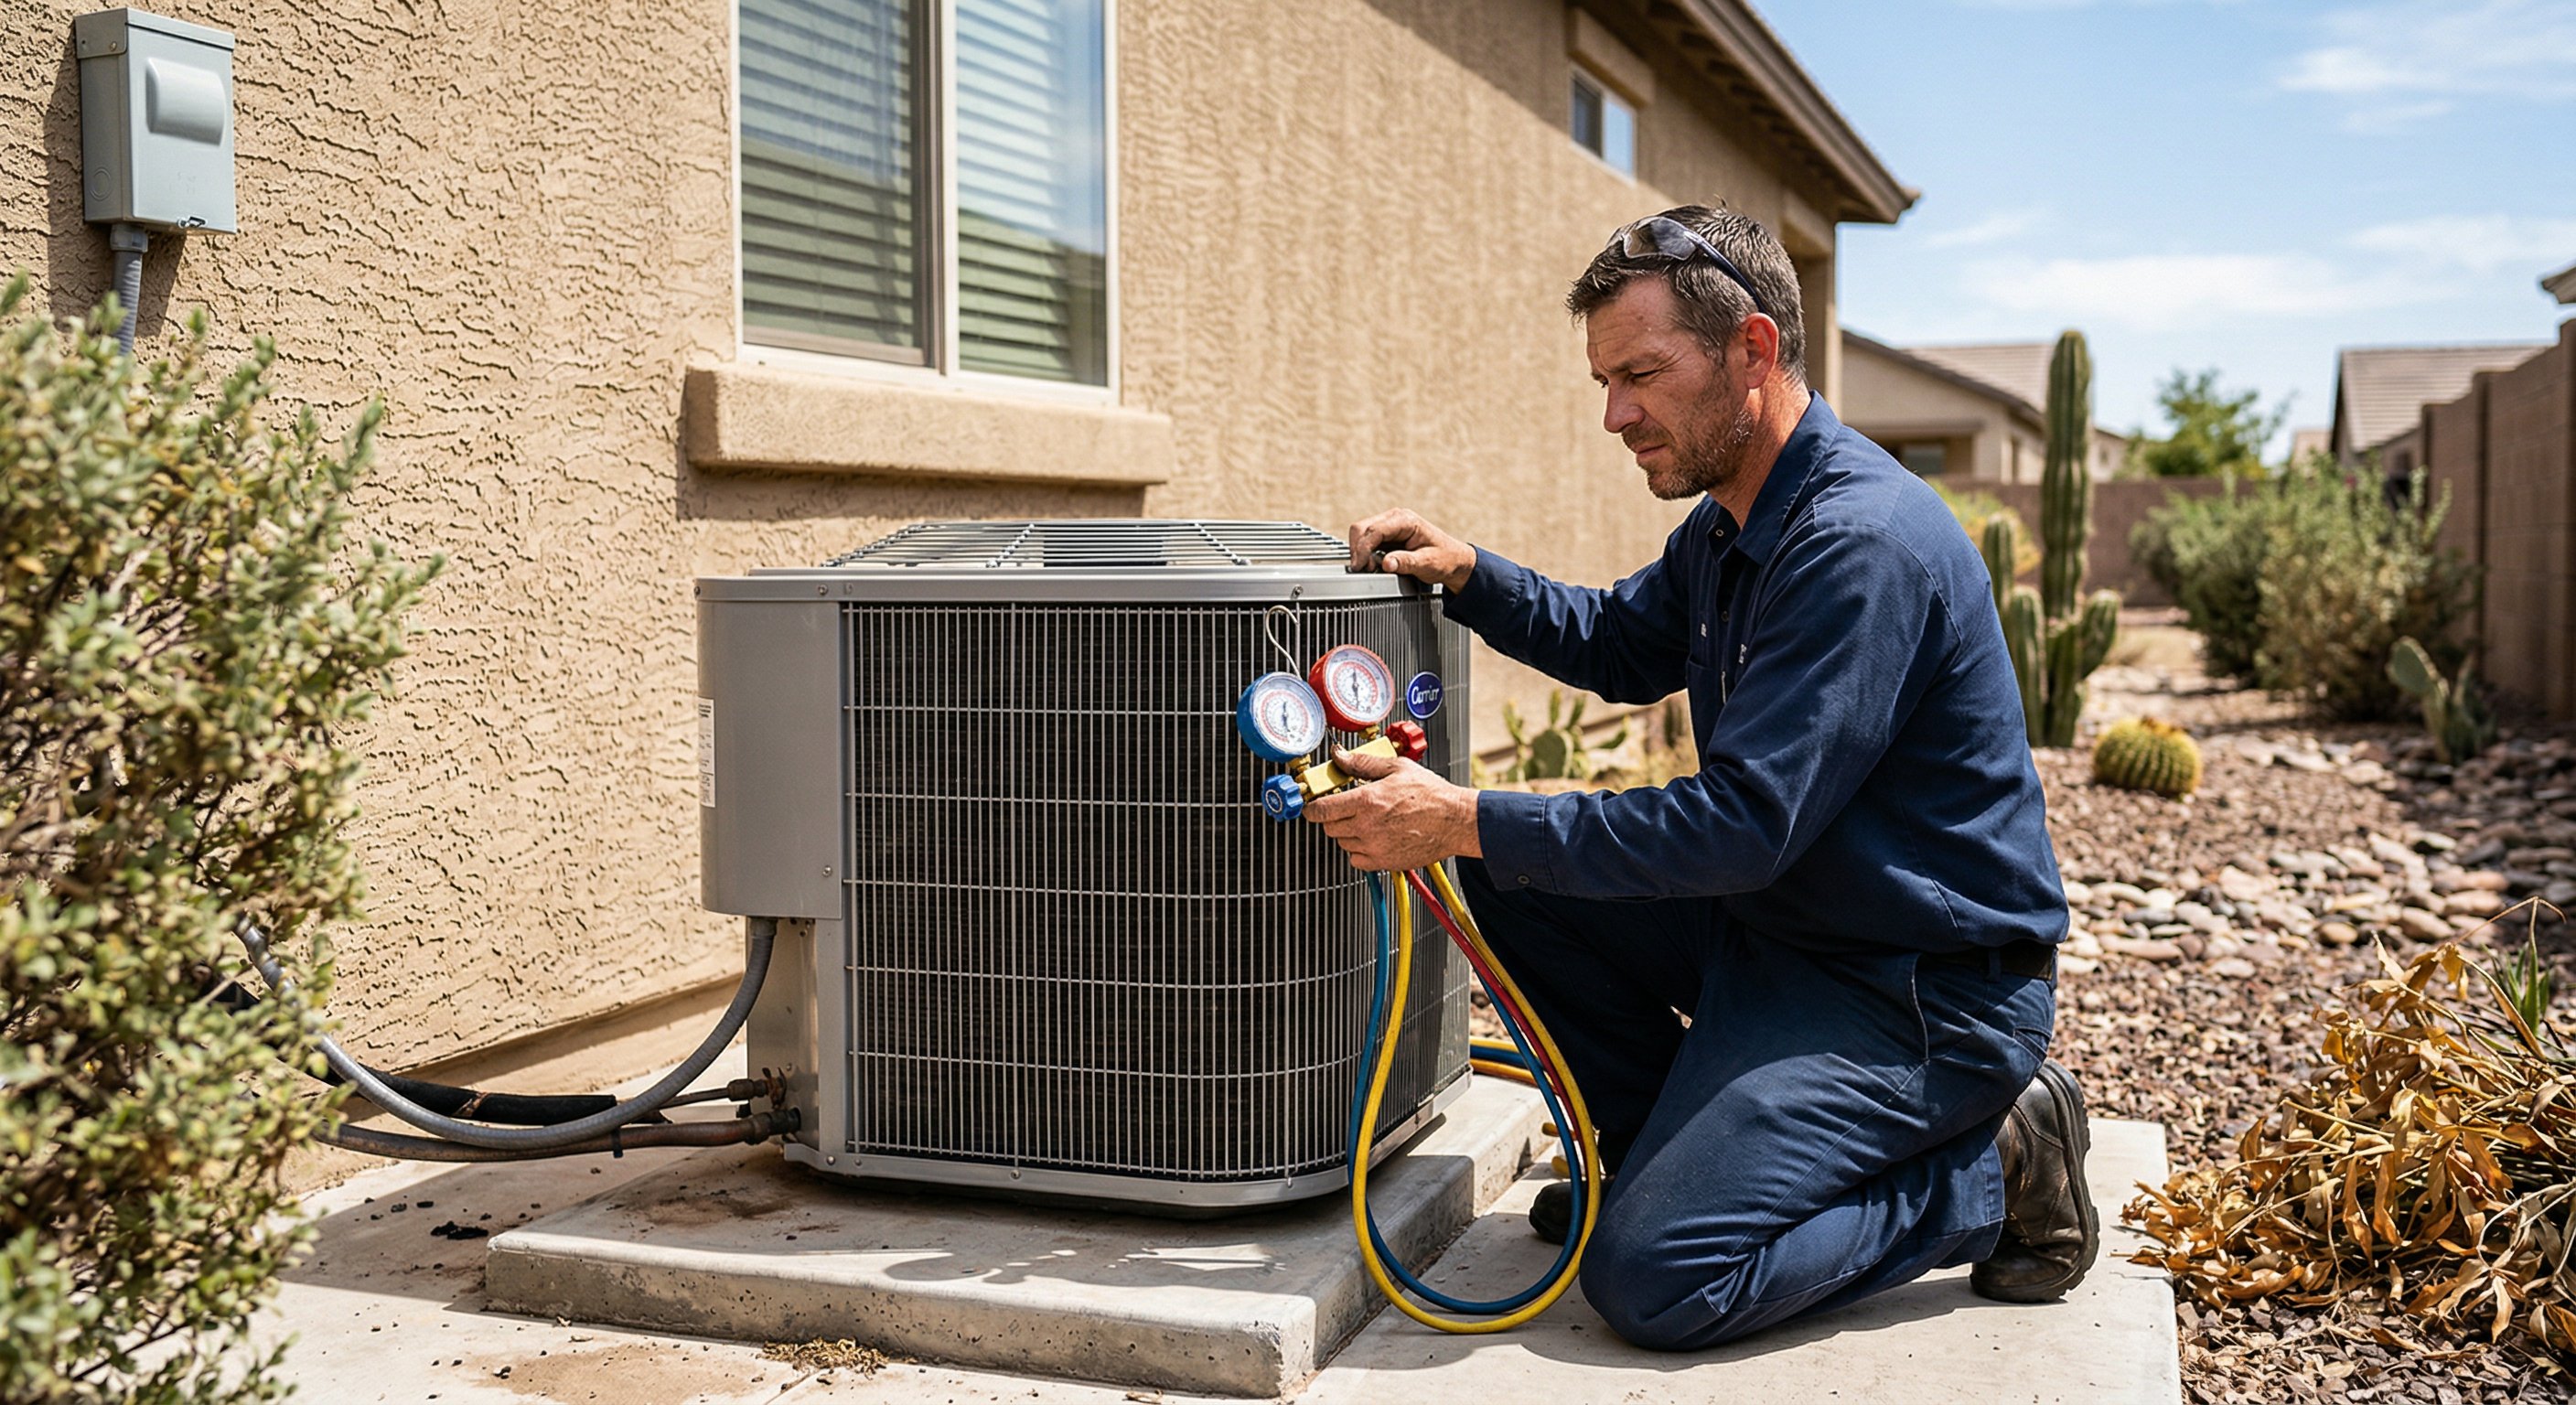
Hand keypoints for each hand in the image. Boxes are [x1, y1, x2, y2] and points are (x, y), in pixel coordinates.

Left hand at [1303, 746, 1481, 871]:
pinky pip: (1356, 860)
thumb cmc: (1432, 795)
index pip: (1321, 810)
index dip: (1313, 807)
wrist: (1455, 821)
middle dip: (1333, 816)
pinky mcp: (1384, 862)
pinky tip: (1373, 837)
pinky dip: (1359, 850)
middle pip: (1329, 827)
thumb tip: (1340, 757)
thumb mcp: (1397, 768)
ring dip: (1347, 832)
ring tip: (1367, 820)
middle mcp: (1367, 827)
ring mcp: (1375, 847)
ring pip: (1343, 843)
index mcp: (1367, 801)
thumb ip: (1363, 763)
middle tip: (1347, 808)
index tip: (1313, 806)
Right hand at [1348, 509, 1475, 591]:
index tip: (1360, 566)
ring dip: (1360, 552)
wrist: (1454, 560)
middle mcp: (1395, 519)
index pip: (1375, 530)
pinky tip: (1373, 565)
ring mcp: (1389, 526)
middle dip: (1357, 549)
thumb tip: (1386, 563)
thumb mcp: (1428, 563)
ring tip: (1369, 568)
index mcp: (1406, 521)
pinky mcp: (1387, 536)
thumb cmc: (1445, 558)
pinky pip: (1367, 541)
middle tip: (1362, 569)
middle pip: (1362, 528)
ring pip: (1361, 533)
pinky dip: (1365, 553)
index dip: (1363, 548)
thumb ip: (1406, 562)